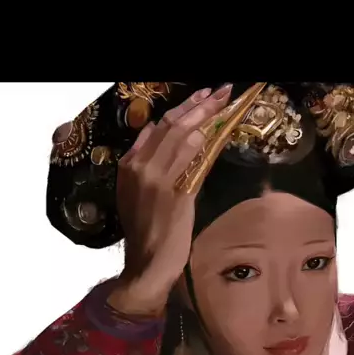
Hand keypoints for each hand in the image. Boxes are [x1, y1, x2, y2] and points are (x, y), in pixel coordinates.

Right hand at [107, 83, 231, 316]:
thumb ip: (146, 161)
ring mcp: (158, 180)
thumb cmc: (146, 230)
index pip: (158, 127)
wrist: (146, 263)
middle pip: (172, 125)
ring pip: (183, 137)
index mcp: (130, 165)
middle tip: (220, 91)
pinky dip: (205, 144)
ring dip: (206, 117)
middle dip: (199, 105)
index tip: (202, 96)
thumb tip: (158, 131)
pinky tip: (217, 132)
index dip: (182, 108)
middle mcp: (141, 167)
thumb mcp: (136, 192)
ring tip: (223, 102)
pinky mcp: (176, 195)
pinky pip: (192, 163)